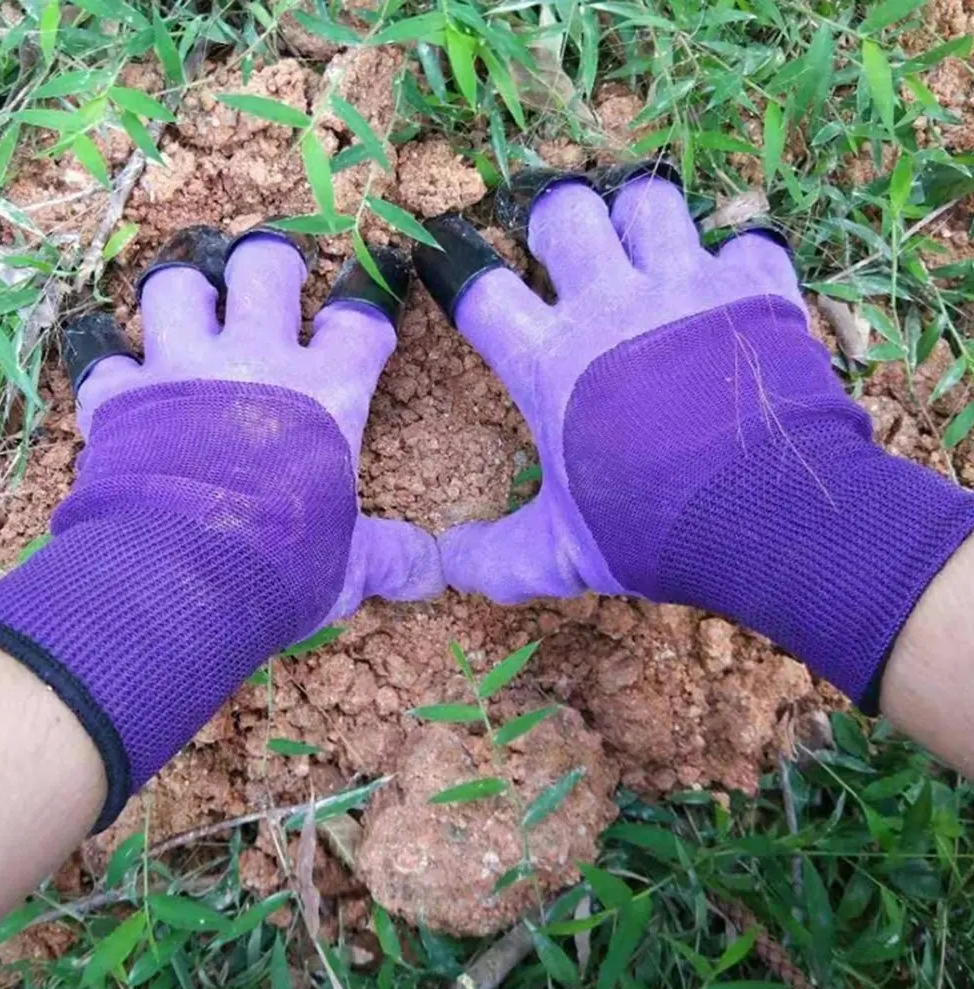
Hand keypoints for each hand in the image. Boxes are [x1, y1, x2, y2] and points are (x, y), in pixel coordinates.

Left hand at [0, 227, 442, 827]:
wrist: (182, 580)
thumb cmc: (285, 566)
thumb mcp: (348, 566)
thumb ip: (391, 557)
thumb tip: (435, 575)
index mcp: (326, 392)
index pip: (358, 320)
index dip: (369, 295)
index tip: (372, 281)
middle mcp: (255, 360)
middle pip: (264, 267)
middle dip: (271, 264)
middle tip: (273, 280)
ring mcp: (181, 370)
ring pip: (177, 286)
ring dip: (186, 293)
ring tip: (193, 311)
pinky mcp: (120, 397)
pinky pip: (104, 353)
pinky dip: (109, 356)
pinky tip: (116, 366)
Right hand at [414, 165, 973, 707]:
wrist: (771, 517)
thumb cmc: (651, 531)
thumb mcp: (560, 554)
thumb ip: (495, 557)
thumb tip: (443, 565)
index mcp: (552, 362)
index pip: (479, 291)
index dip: (452, 266)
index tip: (445, 255)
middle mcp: (610, 303)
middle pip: (562, 211)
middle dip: (554, 221)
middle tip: (566, 251)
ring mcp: (685, 284)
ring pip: (647, 199)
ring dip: (639, 220)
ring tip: (646, 252)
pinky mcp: (753, 286)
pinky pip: (741, 237)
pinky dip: (735, 255)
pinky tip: (731, 287)